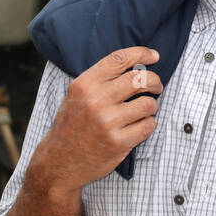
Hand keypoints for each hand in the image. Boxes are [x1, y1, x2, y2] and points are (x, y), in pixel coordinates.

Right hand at [30, 46, 162, 195]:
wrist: (59, 161)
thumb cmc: (72, 125)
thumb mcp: (77, 95)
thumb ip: (101, 79)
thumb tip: (137, 64)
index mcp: (84, 85)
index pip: (119, 59)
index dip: (141, 53)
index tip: (154, 56)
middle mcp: (95, 101)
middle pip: (139, 79)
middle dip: (154, 81)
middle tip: (156, 86)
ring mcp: (107, 122)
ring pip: (148, 104)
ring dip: (152, 105)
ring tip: (146, 109)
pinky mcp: (118, 142)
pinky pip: (148, 126)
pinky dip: (149, 124)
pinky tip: (140, 125)